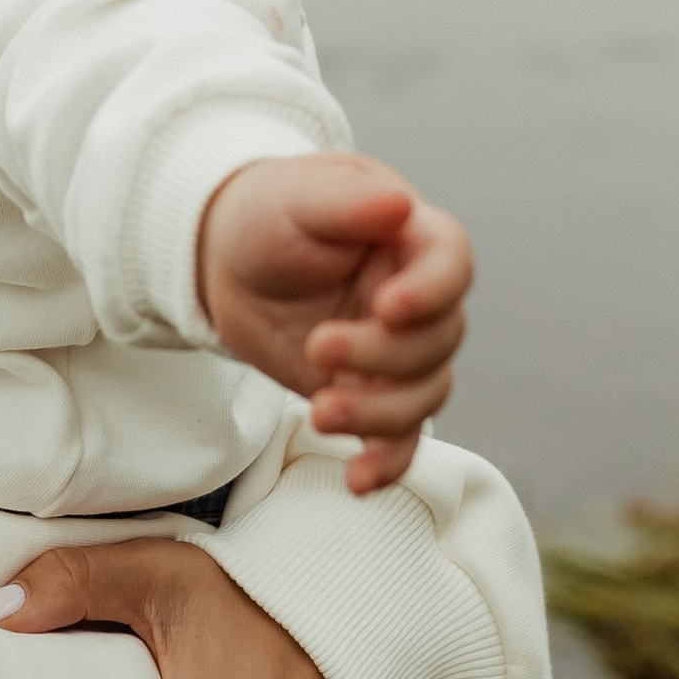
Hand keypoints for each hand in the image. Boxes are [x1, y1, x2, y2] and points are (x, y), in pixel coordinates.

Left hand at [196, 151, 470, 495]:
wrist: (226, 261)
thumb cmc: (267, 214)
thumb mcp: (298, 197)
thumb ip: (348, 203)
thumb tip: (399, 204)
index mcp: (412, 238)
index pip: (452, 264)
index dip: (431, 292)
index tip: (387, 309)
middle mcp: (419, 299)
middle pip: (437, 342)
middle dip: (382, 356)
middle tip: (317, 348)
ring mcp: (397, 352)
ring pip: (423, 396)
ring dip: (378, 413)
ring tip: (319, 411)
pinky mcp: (369, 394)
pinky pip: (398, 438)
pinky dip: (385, 463)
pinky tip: (357, 481)